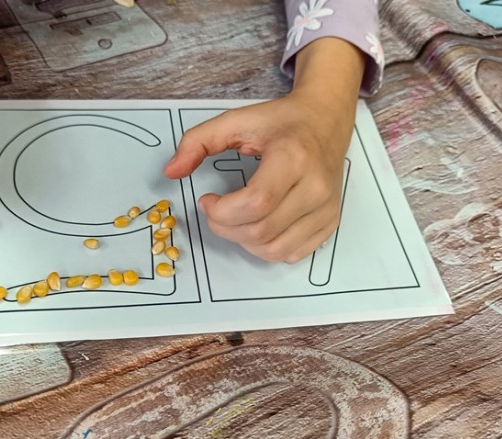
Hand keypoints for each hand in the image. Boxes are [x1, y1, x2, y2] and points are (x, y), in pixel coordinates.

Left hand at [164, 94, 355, 262]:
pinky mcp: (330, 222)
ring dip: (244, 241)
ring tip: (237, 219)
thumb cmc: (282, 123)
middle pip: (261, 231)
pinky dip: (267, 248)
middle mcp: (316, 186)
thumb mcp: (236, 121)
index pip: (255, 203)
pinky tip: (259, 225)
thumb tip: (171, 171)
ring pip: (274, 250)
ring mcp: (326, 208)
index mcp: (294, 157)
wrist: (325, 121)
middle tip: (217, 211)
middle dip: (226, 227)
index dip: (222, 212)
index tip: (208, 200)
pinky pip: (291, 253)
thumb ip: (197, 142)